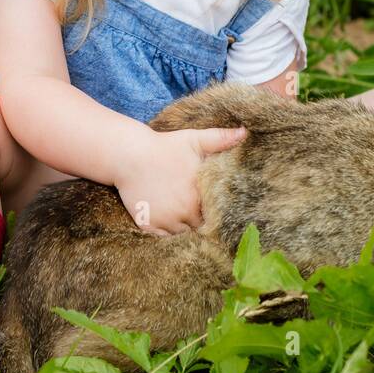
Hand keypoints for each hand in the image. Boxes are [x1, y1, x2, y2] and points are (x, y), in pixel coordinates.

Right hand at [115, 126, 247, 236]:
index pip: (216, 216)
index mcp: (199, 196)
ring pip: (182, 235)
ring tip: (184, 219)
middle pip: (200, 228)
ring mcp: (165, 221)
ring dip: (185, 229)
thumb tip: (245, 133)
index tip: (217, 211)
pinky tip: (169, 223)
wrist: (128, 154)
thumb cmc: (164, 146)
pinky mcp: (148, 225)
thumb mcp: (194, 139)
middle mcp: (184, 213)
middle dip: (202, 223)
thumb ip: (220, 139)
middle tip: (199, 215)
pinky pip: (163, 239)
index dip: (218, 215)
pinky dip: (167, 234)